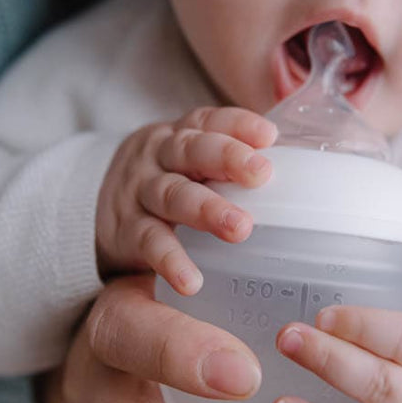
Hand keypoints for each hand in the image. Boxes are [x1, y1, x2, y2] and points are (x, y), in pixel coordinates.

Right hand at [96, 107, 276, 294]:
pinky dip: (170, 260)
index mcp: (182, 135)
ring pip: (173, 194)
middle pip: (192, 150)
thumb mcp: (192, 161)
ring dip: (207, 209)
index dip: (238, 125)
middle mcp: (159, 156)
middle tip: (262, 175)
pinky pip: (150, 242)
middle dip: (228, 158)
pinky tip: (191, 280)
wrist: (92, 209)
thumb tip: (309, 164)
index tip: (269, 136)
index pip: (209, 122)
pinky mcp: (127, 229)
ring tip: (239, 228)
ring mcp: (141, 191)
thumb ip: (235, 162)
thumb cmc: (167, 181)